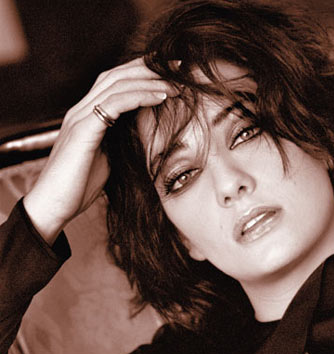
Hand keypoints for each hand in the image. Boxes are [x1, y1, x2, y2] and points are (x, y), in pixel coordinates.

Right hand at [23, 58, 177, 243]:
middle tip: (179, 68)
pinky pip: (113, 103)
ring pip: (117, 84)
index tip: (172, 76)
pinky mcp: (83, 130)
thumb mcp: (108, 160)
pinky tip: (159, 97)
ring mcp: (80, 117)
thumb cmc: (79, 188)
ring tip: (175, 84)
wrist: (54, 206)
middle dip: (149, 68)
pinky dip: (139, 96)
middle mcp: (81, 110)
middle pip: (117, 75)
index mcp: (87, 116)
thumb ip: (120, 143)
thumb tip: (145, 139)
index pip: (115, 82)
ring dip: (149, 81)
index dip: (143, 74)